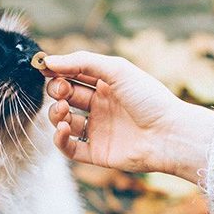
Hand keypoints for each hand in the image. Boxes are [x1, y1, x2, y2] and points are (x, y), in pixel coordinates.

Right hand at [42, 51, 213, 182]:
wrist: (170, 134)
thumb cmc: (148, 98)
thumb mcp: (116, 70)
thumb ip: (81, 62)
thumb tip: (49, 60)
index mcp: (106, 86)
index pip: (73, 76)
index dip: (58, 72)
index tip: (44, 68)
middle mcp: (100, 107)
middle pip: (66, 97)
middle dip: (57, 91)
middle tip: (61, 91)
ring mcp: (98, 130)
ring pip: (64, 121)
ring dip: (56, 114)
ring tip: (64, 110)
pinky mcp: (96, 153)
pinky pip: (69, 148)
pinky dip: (60, 139)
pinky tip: (64, 128)